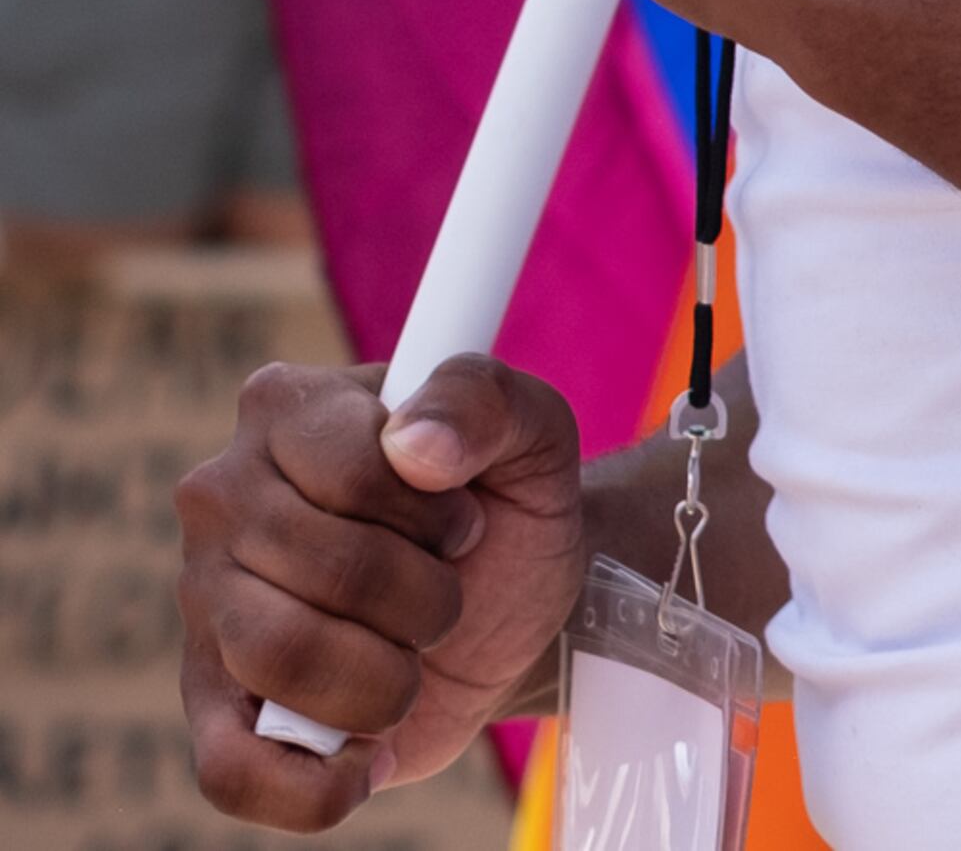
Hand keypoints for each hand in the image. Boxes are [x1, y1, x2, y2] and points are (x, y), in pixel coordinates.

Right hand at [177, 354, 583, 830]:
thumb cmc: (507, 504)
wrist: (510, 601)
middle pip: (329, 570)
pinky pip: (229, 769)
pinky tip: (370, 754)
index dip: (436, 514)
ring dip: (387, 678)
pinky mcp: (212, 704)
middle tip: (444, 591)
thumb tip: (414, 444)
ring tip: (410, 658)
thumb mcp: (533, 430)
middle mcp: (222, 499)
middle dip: (427, 597)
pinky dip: (317, 782)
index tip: (466, 521)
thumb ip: (484, 399)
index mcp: (288, 410)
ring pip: (281, 659)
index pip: (355, 472)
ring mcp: (206, 604)